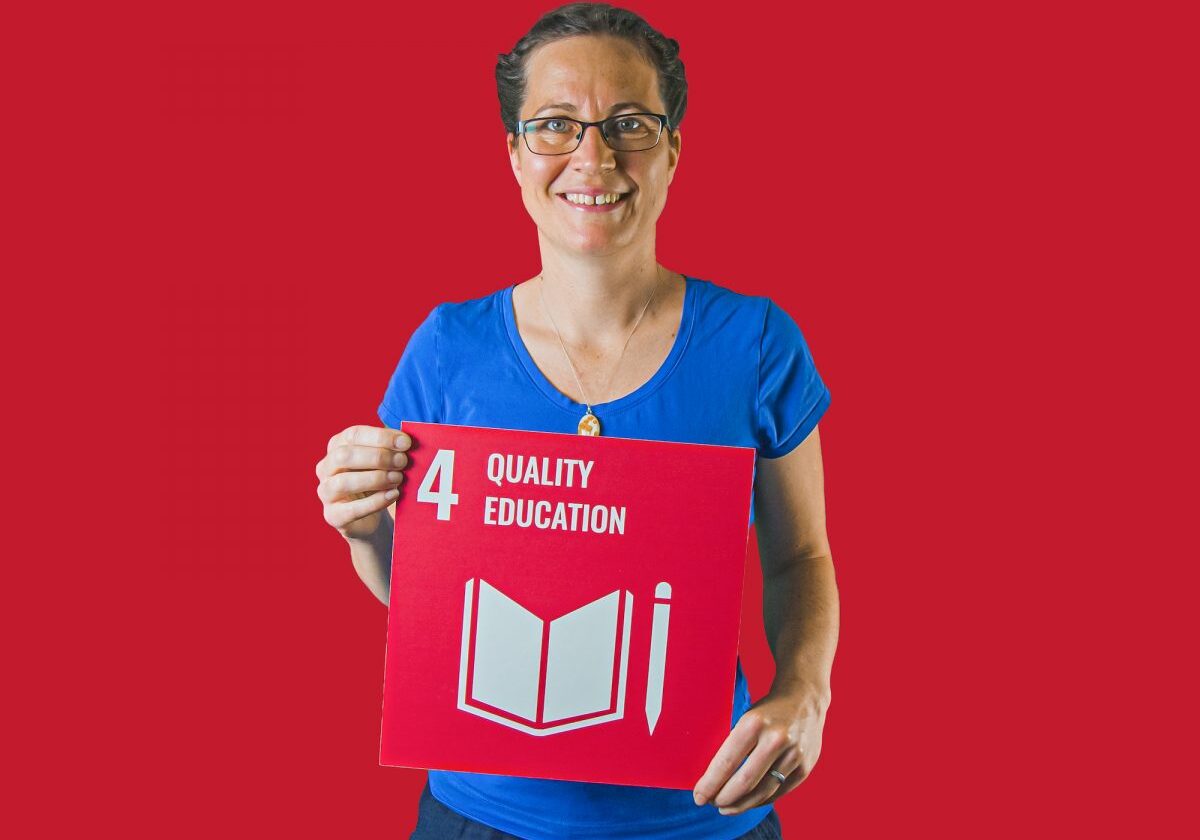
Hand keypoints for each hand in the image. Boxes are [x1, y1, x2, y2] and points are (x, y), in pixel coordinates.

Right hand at [316, 425, 411, 539]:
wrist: (370, 518)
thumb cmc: (377, 481)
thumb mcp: (382, 462)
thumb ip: (392, 450)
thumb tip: (408, 441)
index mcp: (337, 446)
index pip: (353, 435)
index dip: (380, 437)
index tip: (405, 442)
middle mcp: (326, 467)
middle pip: (344, 456)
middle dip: (377, 457)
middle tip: (403, 462)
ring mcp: (326, 492)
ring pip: (343, 482)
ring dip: (375, 479)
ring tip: (398, 479)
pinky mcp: (333, 516)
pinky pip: (351, 510)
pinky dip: (375, 502)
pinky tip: (393, 495)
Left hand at [692, 687, 827, 814]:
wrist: (805, 700)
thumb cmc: (766, 712)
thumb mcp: (746, 718)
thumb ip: (733, 745)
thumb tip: (711, 778)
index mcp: (754, 723)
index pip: (726, 762)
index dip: (710, 784)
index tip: (698, 796)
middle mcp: (776, 739)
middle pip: (744, 782)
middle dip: (723, 798)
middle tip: (711, 803)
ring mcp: (794, 755)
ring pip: (762, 792)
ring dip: (740, 805)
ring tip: (725, 808)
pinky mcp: (805, 767)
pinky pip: (778, 792)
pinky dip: (759, 801)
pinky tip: (746, 802)